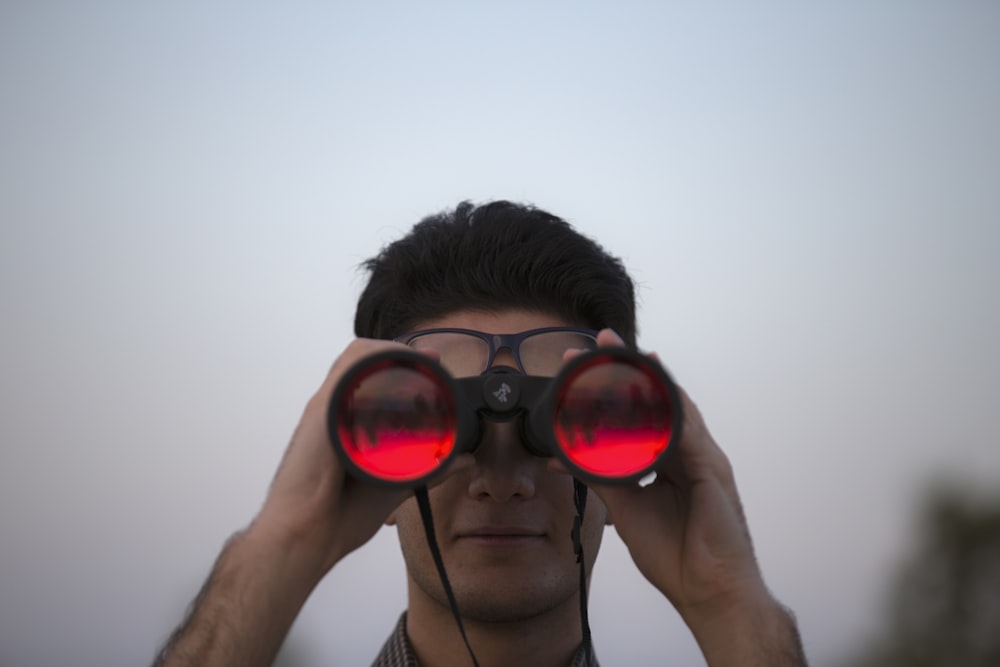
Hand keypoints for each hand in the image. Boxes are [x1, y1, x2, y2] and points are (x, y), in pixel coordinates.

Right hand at [253, 338, 468, 578]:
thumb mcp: (395, 485)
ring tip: (420, 360)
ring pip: (355, 358)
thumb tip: (465, 460)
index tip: (434, 368)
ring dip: (390, 352)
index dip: (401, 365)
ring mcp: (325, 409)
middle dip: (399, 354)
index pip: (371, 378)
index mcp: (345, 425)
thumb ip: (429, 469)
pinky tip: (397, 364)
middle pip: (363, 361)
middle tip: (431, 363)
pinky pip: (346, 370)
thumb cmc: (337, 517)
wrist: (304, 537)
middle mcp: (333, 411)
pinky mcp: (321, 412)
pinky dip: (373, 358)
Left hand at [558, 331, 804, 664]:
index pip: (639, 412)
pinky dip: (669, 412)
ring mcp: (704, 457)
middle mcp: (687, 451)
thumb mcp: (625, 508)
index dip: (615, 386)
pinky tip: (653, 392)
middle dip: (630, 367)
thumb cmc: (675, 554)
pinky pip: (688, 433)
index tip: (584, 363)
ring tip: (626, 352)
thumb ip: (601, 476)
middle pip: (657, 398)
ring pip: (675, 406)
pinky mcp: (713, 470)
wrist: (707, 591)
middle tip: (601, 340)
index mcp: (668, 459)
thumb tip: (563, 457)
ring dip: (650, 377)